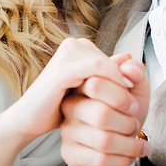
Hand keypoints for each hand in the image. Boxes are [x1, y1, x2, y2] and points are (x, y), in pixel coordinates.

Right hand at [6, 37, 138, 143]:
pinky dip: (112, 84)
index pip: (114, 60)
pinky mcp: (63, 67)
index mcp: (79, 48)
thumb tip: (129, 58)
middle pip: (112, 61)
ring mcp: (66, 54)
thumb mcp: (88, 93)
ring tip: (129, 108)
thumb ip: (108, 76)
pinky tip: (118, 104)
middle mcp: (72, 45)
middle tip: (135, 106)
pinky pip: (97, 69)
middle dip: (126, 84)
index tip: (136, 101)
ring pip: (108, 65)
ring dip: (121, 87)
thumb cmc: (57, 107)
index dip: (128, 80)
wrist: (29, 119)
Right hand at [59, 57, 149, 165]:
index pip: (96, 84)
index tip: (134, 105)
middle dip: (129, 123)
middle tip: (136, 126)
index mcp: (82, 84)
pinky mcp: (69, 153)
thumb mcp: (134, 89)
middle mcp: (70, 106)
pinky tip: (131, 157)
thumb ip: (135, 71)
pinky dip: (123, 160)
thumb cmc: (123, 113)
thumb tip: (126, 65)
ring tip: (141, 145)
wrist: (112, 145)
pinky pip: (100, 160)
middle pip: (102, 115)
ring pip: (104, 141)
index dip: (122, 96)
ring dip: (131, 146)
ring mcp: (67, 130)